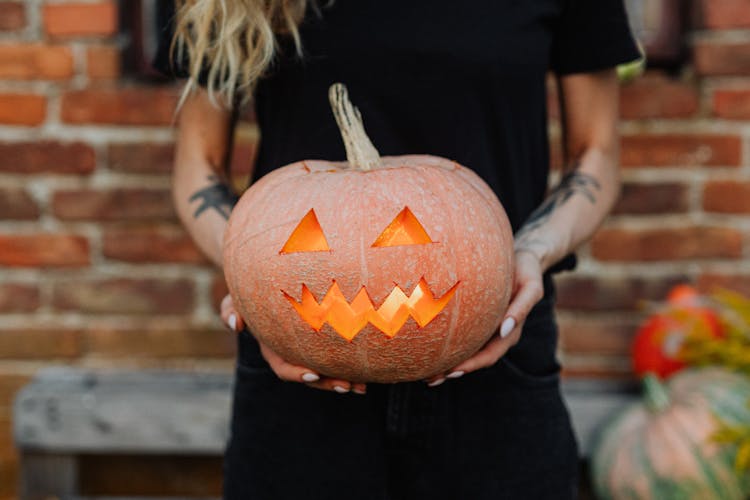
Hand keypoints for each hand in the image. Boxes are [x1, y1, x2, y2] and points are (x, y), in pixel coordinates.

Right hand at [220, 294, 366, 394]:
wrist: (267, 280)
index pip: (284, 367)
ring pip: (326, 370)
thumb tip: (236, 324)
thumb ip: (229, 310)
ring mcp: (308, 350)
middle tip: (347, 386)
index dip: (297, 373)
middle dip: (327, 383)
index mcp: (273, 348)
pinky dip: (351, 365)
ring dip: (344, 380)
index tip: (313, 373)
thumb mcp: (237, 298)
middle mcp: (292, 353)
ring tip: (362, 387)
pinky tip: (367, 371)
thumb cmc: (251, 289)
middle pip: (310, 375)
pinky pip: (337, 356)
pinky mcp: (324, 341)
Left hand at [424, 250, 543, 386]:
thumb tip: (504, 329)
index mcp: (510, 332)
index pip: (489, 355)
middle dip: (452, 371)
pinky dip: (447, 344)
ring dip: (447, 363)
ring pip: (466, 350)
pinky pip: (462, 335)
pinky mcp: (478, 318)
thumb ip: (521, 309)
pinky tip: (429, 344)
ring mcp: (487, 328)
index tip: (451, 372)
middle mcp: (497, 334)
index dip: (471, 365)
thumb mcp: (531, 288)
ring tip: (425, 372)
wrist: (524, 259)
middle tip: (430, 379)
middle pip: (474, 359)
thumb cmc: (527, 271)